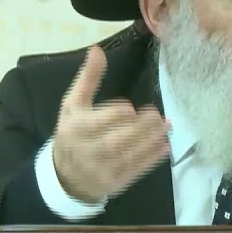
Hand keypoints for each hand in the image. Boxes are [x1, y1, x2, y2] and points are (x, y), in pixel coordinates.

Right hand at [51, 45, 170, 202]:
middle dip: (137, 130)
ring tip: (166, 127)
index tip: (130, 107)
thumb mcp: (73, 104)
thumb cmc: (72, 132)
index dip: (113, 116)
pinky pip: (134, 172)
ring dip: (149, 143)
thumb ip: (87, 78)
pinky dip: (150, 160)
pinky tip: (164, 147)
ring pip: (127, 157)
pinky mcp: (113, 183)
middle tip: (157, 116)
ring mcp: (100, 170)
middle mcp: (86, 151)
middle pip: (113, 142)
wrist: (65, 175)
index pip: (94, 124)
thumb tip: (97, 50)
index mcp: (74, 129)